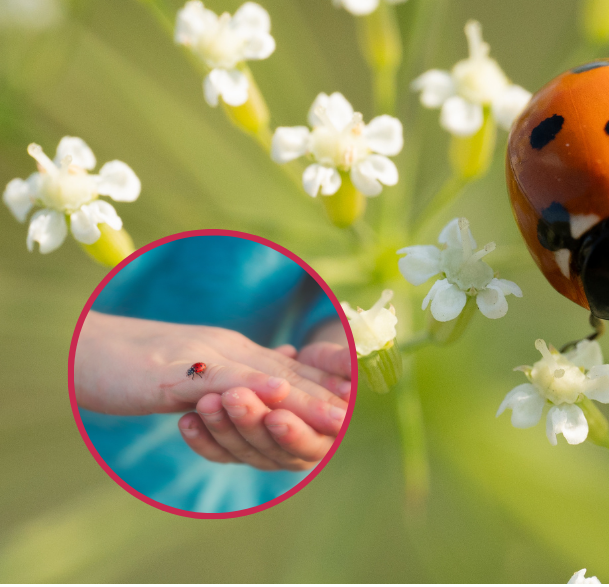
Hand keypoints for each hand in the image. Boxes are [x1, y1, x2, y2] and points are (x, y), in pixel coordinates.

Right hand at [75, 312, 347, 436]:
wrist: (84, 349)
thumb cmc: (139, 365)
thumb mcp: (198, 369)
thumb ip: (240, 370)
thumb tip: (281, 375)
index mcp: (236, 355)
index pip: (291, 371)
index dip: (329, 384)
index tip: (368, 396)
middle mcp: (227, 352)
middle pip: (287, 375)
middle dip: (328, 396)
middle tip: (369, 412)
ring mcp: (202, 360)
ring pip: (260, 380)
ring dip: (300, 399)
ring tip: (337, 415)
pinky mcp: (173, 373)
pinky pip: (215, 380)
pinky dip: (245, 386)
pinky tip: (270, 394)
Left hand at [178, 336, 353, 470]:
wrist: (303, 369)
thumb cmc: (329, 364)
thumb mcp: (339, 360)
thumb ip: (344, 364)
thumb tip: (351, 361)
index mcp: (329, 436)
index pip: (312, 444)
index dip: (295, 432)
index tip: (277, 416)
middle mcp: (297, 451)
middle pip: (273, 450)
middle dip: (252, 423)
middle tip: (234, 397)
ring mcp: (265, 451)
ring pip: (242, 451)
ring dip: (224, 428)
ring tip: (206, 401)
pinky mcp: (239, 447)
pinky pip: (219, 453)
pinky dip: (203, 439)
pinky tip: (186, 422)